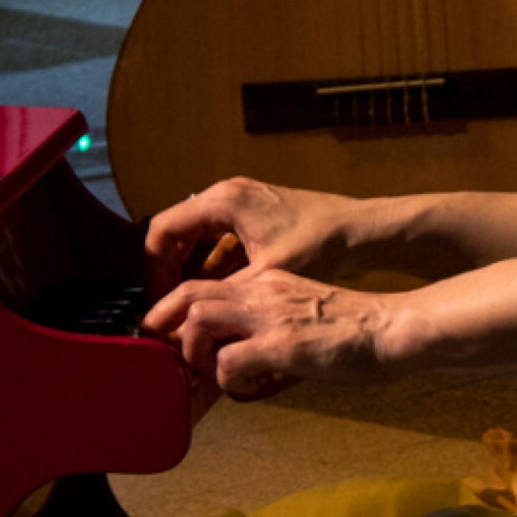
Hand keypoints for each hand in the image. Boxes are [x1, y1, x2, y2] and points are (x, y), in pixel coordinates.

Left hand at [141, 267, 408, 397]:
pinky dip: (228, 382)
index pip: (203, 284)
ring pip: (198, 321)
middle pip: (187, 294)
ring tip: (207, 374)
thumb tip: (240, 356)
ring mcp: (271, 316)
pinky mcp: (283, 344)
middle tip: (164, 358)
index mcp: (267, 282)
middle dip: (164, 326)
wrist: (394, 328)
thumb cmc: (356, 329)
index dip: (176, 311)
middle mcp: (262, 291)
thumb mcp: (302, 314)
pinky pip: (229, 362)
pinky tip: (250, 389)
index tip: (171, 339)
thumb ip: (268, 326)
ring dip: (193, 353)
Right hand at [143, 178, 363, 298]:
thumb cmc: (322, 244)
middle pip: (176, 232)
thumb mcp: (266, 276)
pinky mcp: (256, 217)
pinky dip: (214, 266)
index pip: (161, 229)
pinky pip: (220, 241)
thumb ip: (224, 294)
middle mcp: (227, 195)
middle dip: (168, 270)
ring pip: (198, 238)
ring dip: (190, 270)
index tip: (155, 298)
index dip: (152, 267)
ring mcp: (242, 204)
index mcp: (223, 201)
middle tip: (167, 306)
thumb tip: (190, 320)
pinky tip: (217, 296)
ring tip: (187, 306)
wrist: (363, 231)